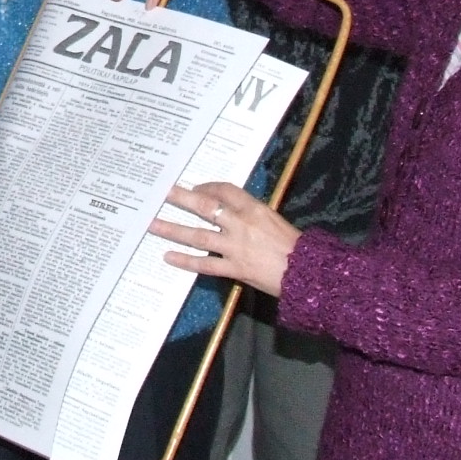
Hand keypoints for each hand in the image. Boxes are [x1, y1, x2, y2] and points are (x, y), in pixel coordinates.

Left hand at [150, 182, 298, 297]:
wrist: (307, 272)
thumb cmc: (294, 245)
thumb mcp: (273, 220)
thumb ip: (250, 214)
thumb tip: (228, 210)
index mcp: (254, 209)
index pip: (225, 191)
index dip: (207, 187)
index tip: (195, 188)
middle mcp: (241, 225)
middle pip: (205, 208)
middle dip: (181, 199)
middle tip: (161, 193)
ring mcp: (235, 247)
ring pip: (198, 236)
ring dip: (173, 229)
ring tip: (152, 224)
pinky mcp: (235, 269)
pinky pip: (205, 264)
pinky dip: (185, 261)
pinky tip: (168, 257)